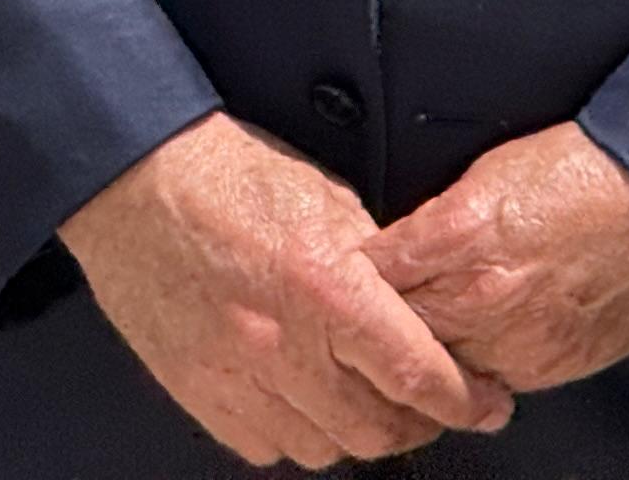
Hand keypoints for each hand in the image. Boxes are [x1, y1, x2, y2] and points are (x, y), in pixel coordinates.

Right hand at [63, 113, 509, 466]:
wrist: (139, 188)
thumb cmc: (235, 180)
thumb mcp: (331, 204)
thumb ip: (377, 264)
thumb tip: (415, 303)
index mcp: (326, 289)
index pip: (413, 373)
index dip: (463, 401)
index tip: (490, 407)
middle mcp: (280, 346)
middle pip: (372, 430)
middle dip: (419, 426)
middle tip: (438, 409)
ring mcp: (234, 378)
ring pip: (320, 448)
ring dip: (359, 435)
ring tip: (377, 407)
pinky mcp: (197, 393)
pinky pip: (262, 446)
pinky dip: (299, 436)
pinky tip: (312, 407)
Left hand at [361, 122, 628, 396]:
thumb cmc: (592, 167)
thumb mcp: (494, 169)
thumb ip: (436, 220)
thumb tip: (395, 252)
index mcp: (460, 236)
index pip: (365, 279)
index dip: (349, 284)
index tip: (338, 287)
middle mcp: (482, 296)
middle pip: (392, 338)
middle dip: (378, 331)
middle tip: (370, 324)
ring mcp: (517, 339)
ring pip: (438, 372)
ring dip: (430, 356)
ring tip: (434, 332)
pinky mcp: (551, 364)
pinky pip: (492, 381)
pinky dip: (482, 366)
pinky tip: (487, 339)